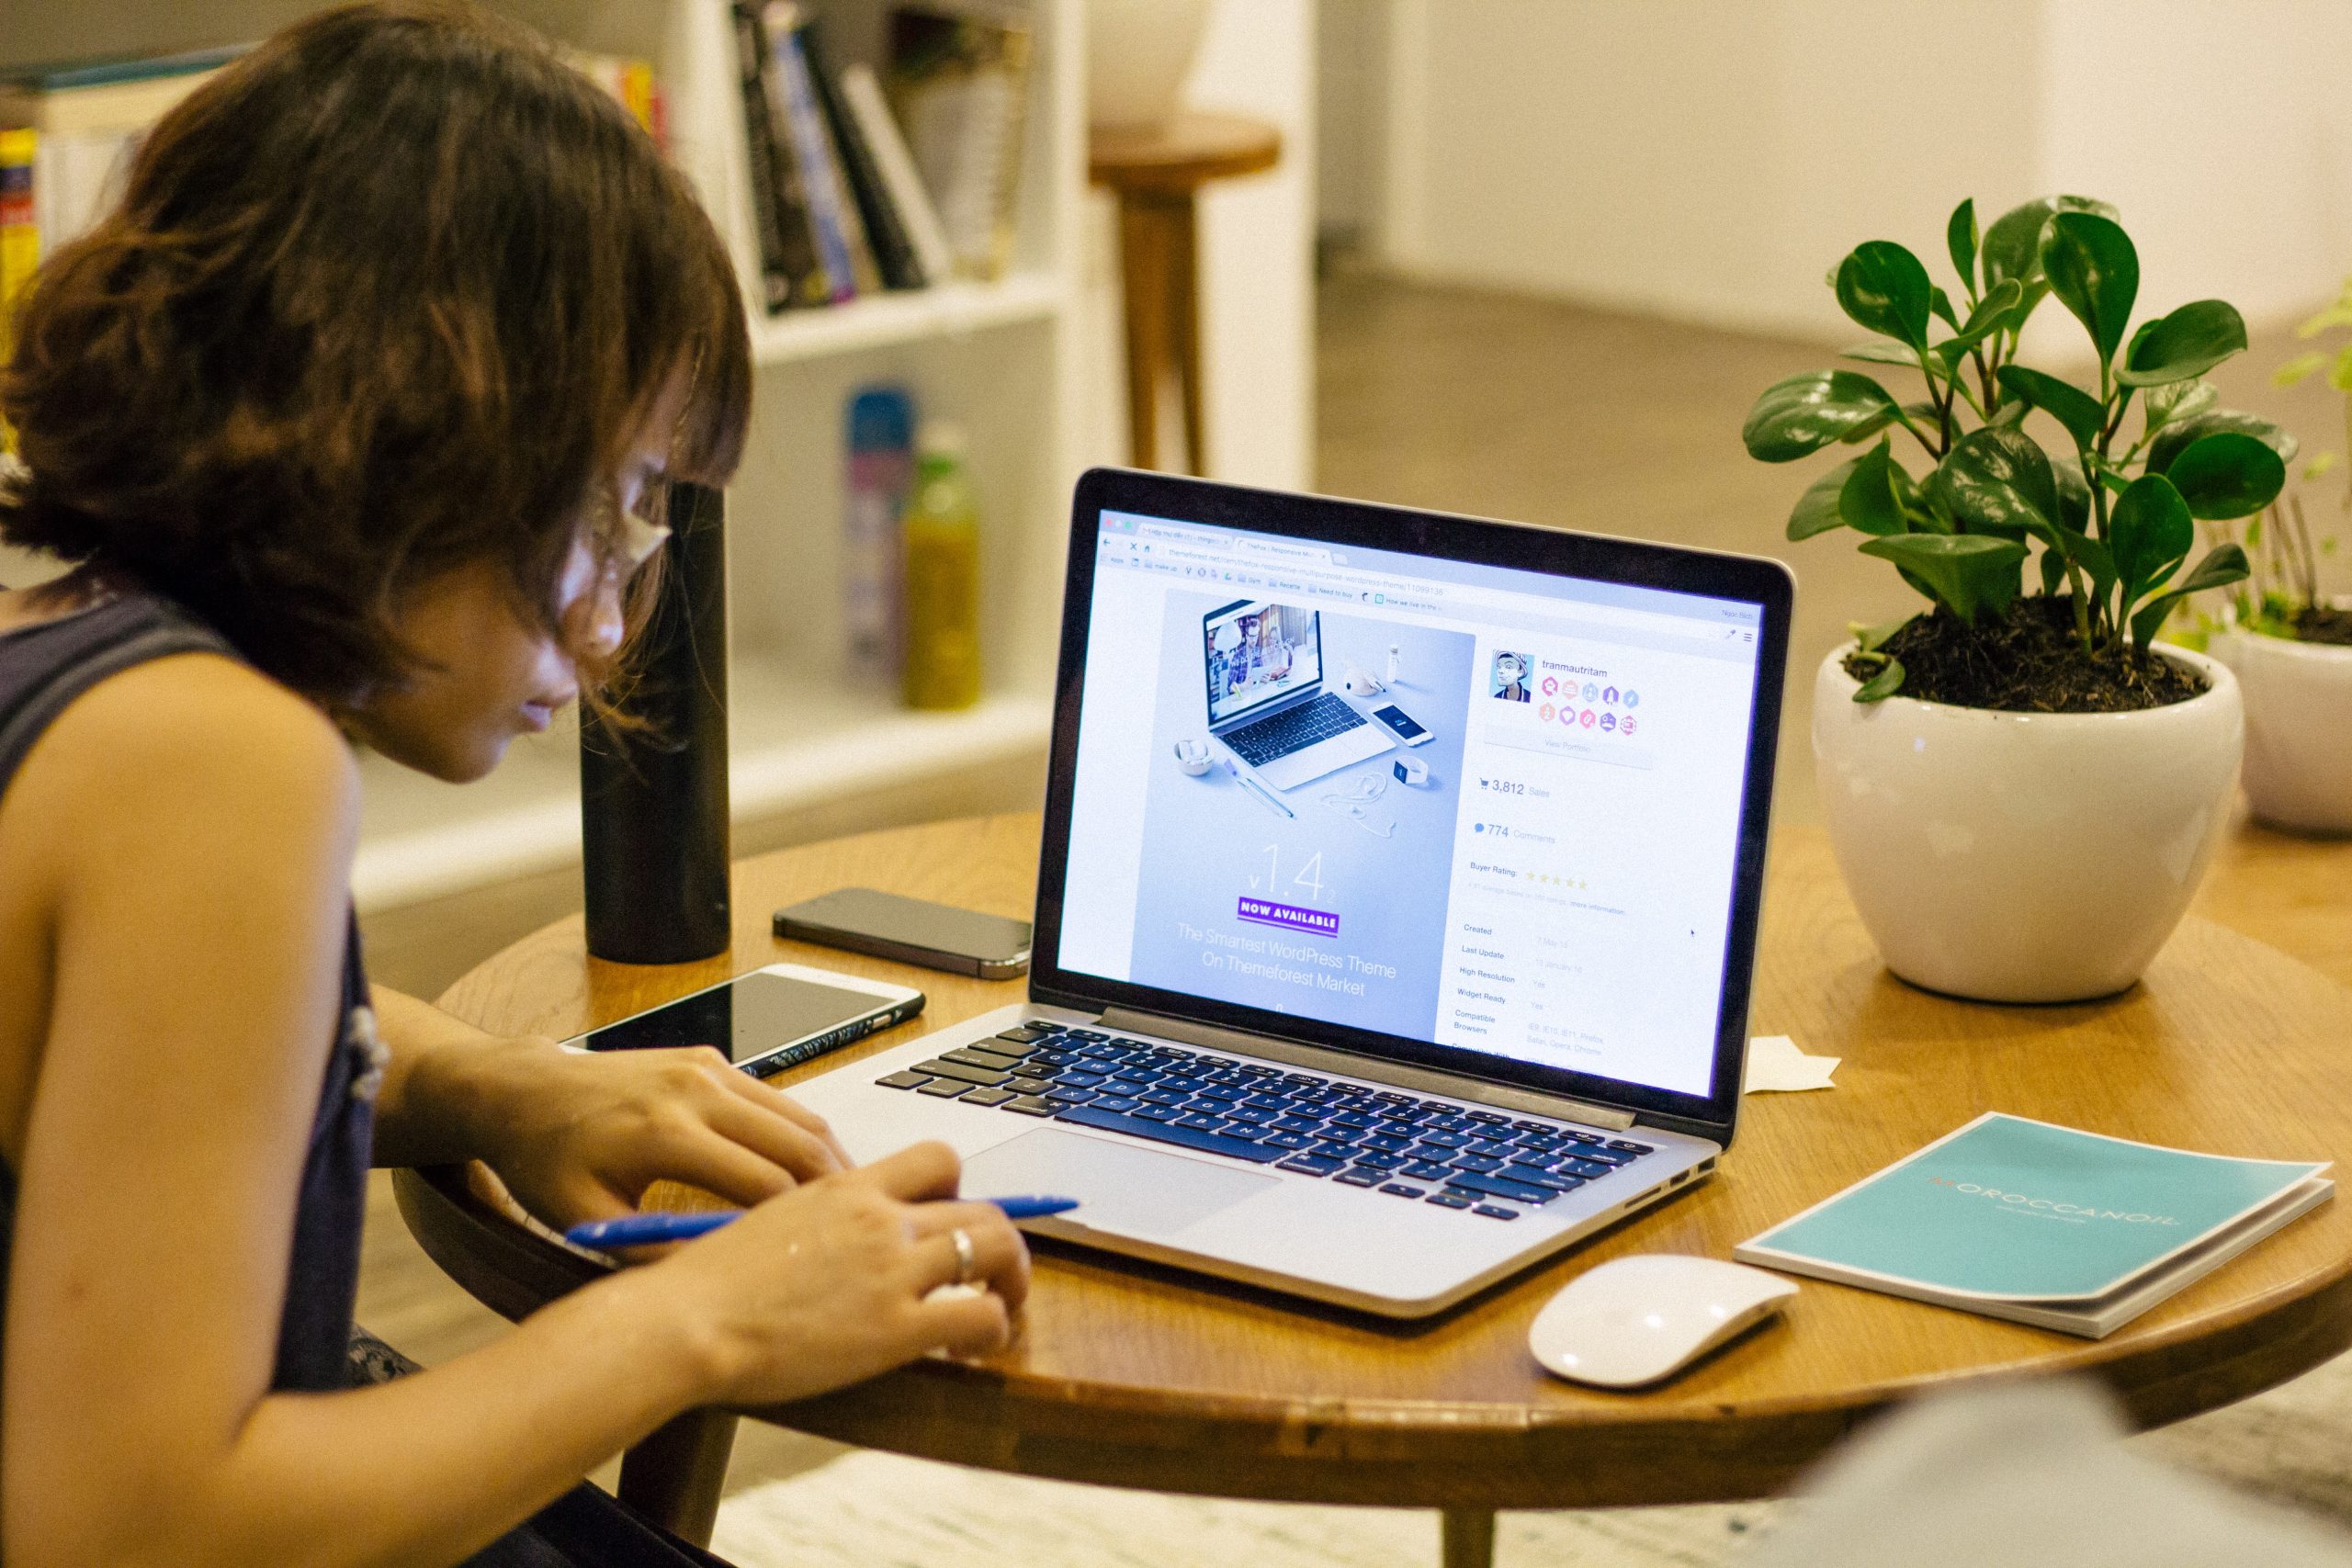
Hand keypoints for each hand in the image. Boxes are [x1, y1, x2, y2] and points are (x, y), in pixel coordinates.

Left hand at [466, 1041, 853, 1230]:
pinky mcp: (711, 1059)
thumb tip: (722, 1283)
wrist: (524, 1091)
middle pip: (799, 1144)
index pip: (765, 1185)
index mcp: (665, 1134)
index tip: (824, 1261)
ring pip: (799, 1116)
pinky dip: (801, 1136)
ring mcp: (708, 1068)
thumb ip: (655, 1252)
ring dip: (830, 1161)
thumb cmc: (547, 1161)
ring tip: (848, 1208)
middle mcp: (696, 1091)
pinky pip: (775, 1100)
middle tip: (865, 1234)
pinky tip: (808, 1172)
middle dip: (837, 1192)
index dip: (802, 1228)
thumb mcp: (587, 1221)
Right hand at [651, 1141, 1029, 1406]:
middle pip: (980, 1208)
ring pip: (997, 1249)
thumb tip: (829, 1239)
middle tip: (992, 1276)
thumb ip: (815, 1220)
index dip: (960, 1189)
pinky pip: (982, 1315)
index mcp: (847, 1188)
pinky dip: (993, 1330)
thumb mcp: (767, 1222)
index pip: (937, 1158)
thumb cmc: (705, 1283)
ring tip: (999, 1310)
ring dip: (1012, 1280)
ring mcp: (892, 1270)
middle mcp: (879, 1219)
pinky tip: (970, 1351)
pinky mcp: (895, 1327)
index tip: (953, 1219)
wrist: (685, 1321)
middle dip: (1000, 1243)